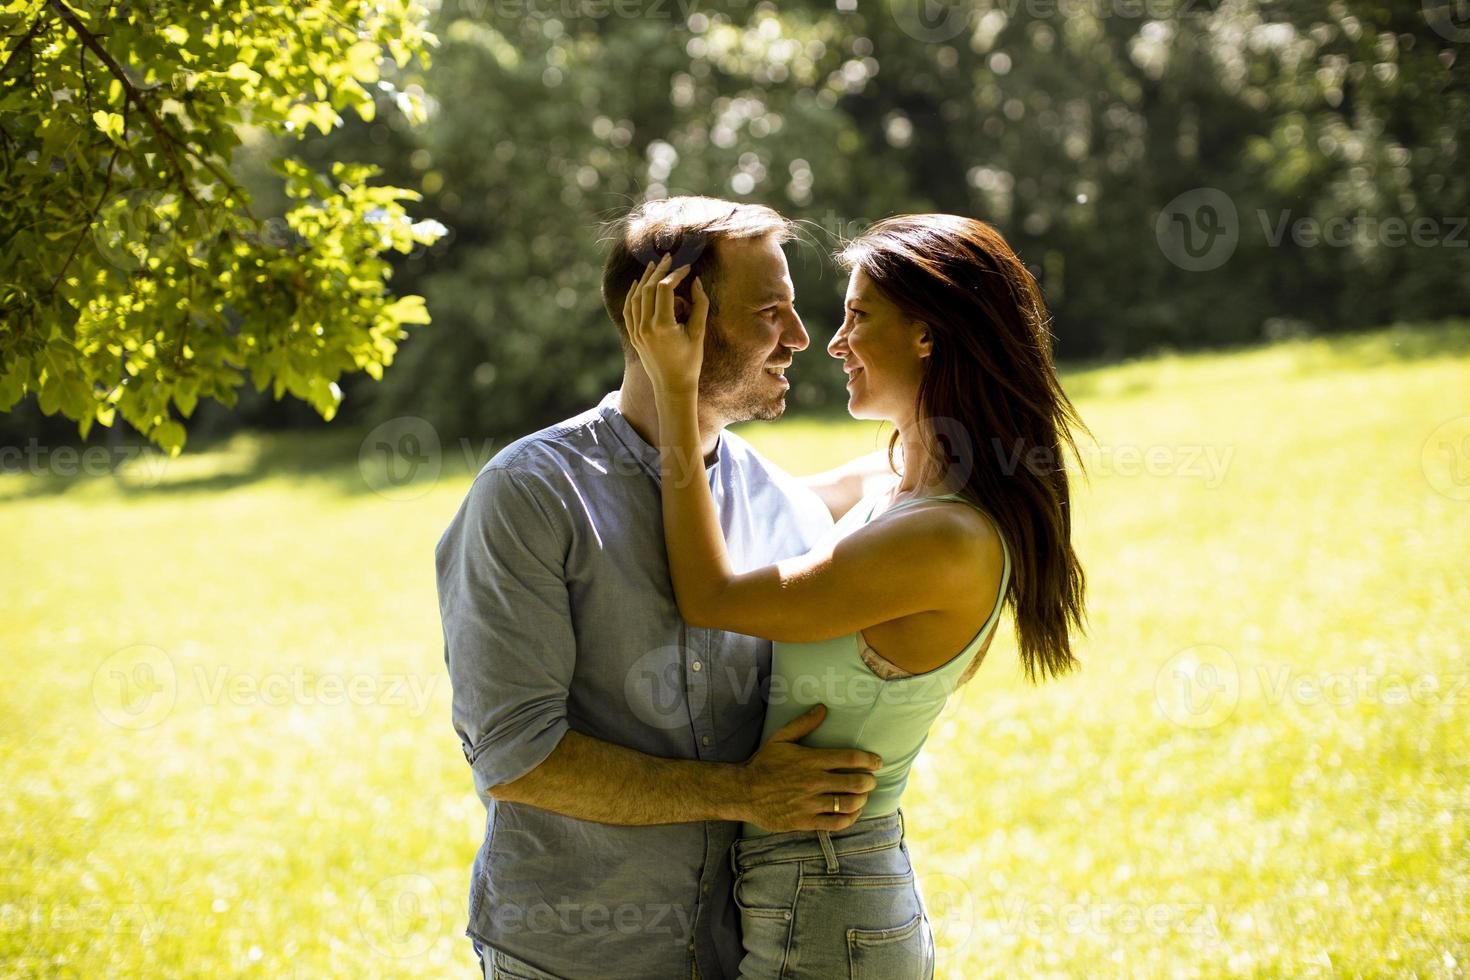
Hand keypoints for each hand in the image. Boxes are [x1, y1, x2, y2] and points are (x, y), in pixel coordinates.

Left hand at [624, 253, 708, 397]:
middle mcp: (646, 327)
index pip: (665, 289)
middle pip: (648, 288)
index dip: (675, 274)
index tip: (687, 268)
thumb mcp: (699, 333)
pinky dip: (632, 294)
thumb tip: (696, 281)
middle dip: (659, 270)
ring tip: (654, 265)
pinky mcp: (634, 336)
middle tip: (669, 258)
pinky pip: (629, 310)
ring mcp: (637, 332)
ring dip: (645, 279)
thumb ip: (699, 305)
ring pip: (636, 297)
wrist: (672, 386)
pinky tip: (638, 284)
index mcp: (663, 326)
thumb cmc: (690, 361)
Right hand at [735, 705, 883, 831]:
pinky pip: (836, 823)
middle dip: (869, 782)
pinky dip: (849, 818)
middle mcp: (813, 782)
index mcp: (810, 760)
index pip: (850, 759)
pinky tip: (852, 813)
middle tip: (871, 780)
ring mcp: (810, 803)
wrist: (743, 792)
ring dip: (861, 800)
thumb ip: (803, 724)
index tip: (878, 762)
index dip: (869, 760)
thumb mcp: (780, 738)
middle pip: (855, 783)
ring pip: (848, 804)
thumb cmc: (763, 763)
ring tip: (863, 796)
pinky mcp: (805, 821)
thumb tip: (823, 708)